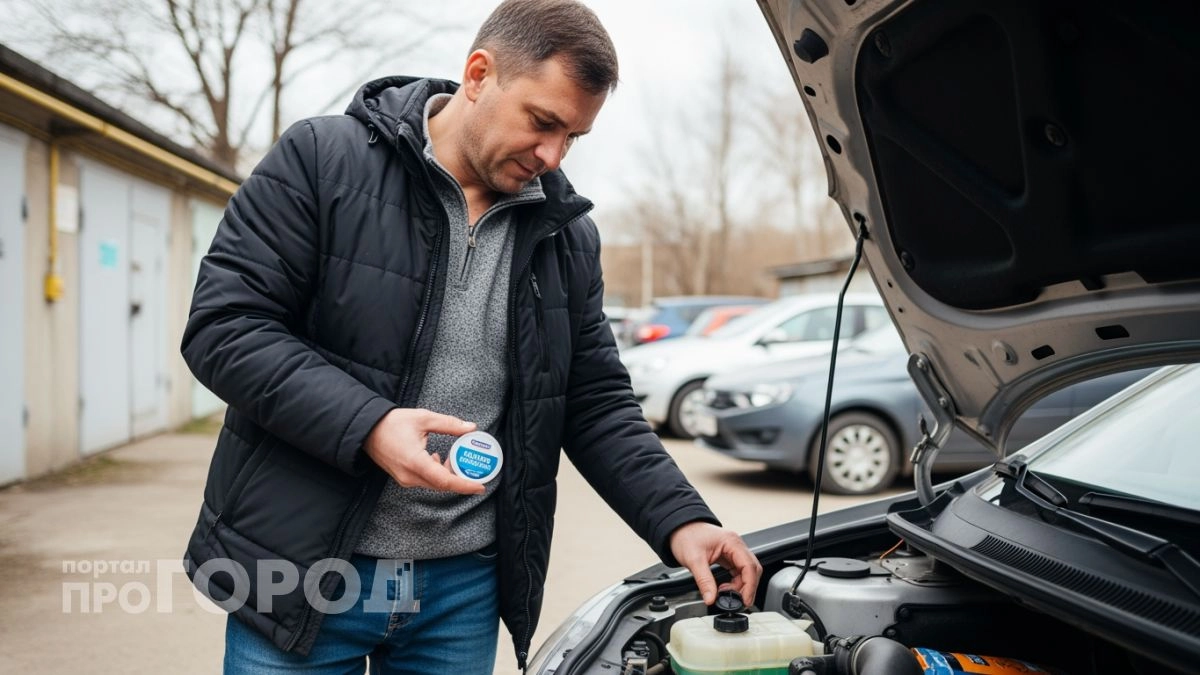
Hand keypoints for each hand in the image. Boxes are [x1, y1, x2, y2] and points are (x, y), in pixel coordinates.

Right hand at [363, 408, 484, 494]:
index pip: (445, 481)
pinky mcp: (403, 478)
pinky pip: (425, 481)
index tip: (480, 486)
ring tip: (453, 457)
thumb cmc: (392, 423)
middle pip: (442, 484)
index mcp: (415, 462)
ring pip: (434, 484)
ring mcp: (405, 480)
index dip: (465, 485)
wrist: (367, 430)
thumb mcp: (424, 418)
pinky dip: (436, 473)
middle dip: (459, 478)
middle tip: (472, 467)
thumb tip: (471, 427)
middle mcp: (410, 476)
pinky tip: (438, 458)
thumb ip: (449, 424)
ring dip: (447, 474)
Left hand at [669, 521, 761, 606]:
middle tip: (737, 601)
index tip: (745, 600)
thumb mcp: (693, 560)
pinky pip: (738, 571)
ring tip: (727, 595)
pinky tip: (726, 588)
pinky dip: (735, 582)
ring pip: (746, 571)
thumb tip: (711, 599)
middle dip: (747, 587)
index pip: (749, 566)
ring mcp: (733, 550)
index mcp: (732, 542)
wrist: (678, 528)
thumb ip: (704, 581)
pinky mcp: (728, 556)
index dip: (749, 586)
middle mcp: (736, 545)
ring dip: (741, 586)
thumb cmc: (686, 536)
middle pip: (752, 569)